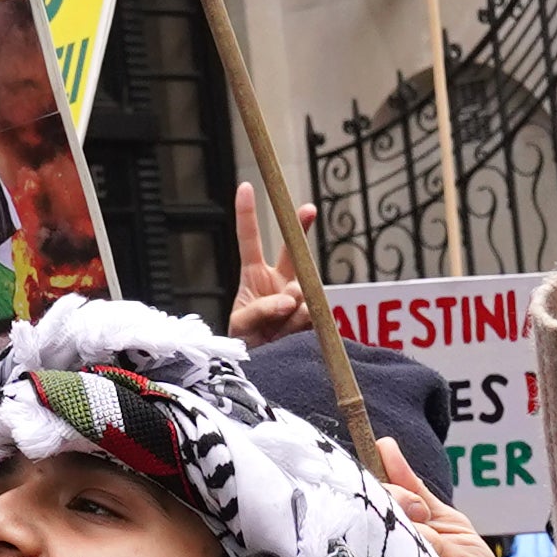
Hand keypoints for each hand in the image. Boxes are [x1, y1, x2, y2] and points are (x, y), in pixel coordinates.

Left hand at [224, 182, 307, 343]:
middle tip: (308, 208)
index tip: (245, 186)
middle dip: (302, 226)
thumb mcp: (241, 326)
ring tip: (275, 332)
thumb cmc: (246, 343)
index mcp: (255, 275)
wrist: (266, 370)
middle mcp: (281, 281)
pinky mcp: (315, 316)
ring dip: (286, 312)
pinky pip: (311, 314)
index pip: (250, 239)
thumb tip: (292, 298)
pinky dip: (297, 327)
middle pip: (294, 249)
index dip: (247, 214)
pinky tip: (288, 337)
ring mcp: (300, 297)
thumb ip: (259, 309)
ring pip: (301, 292)